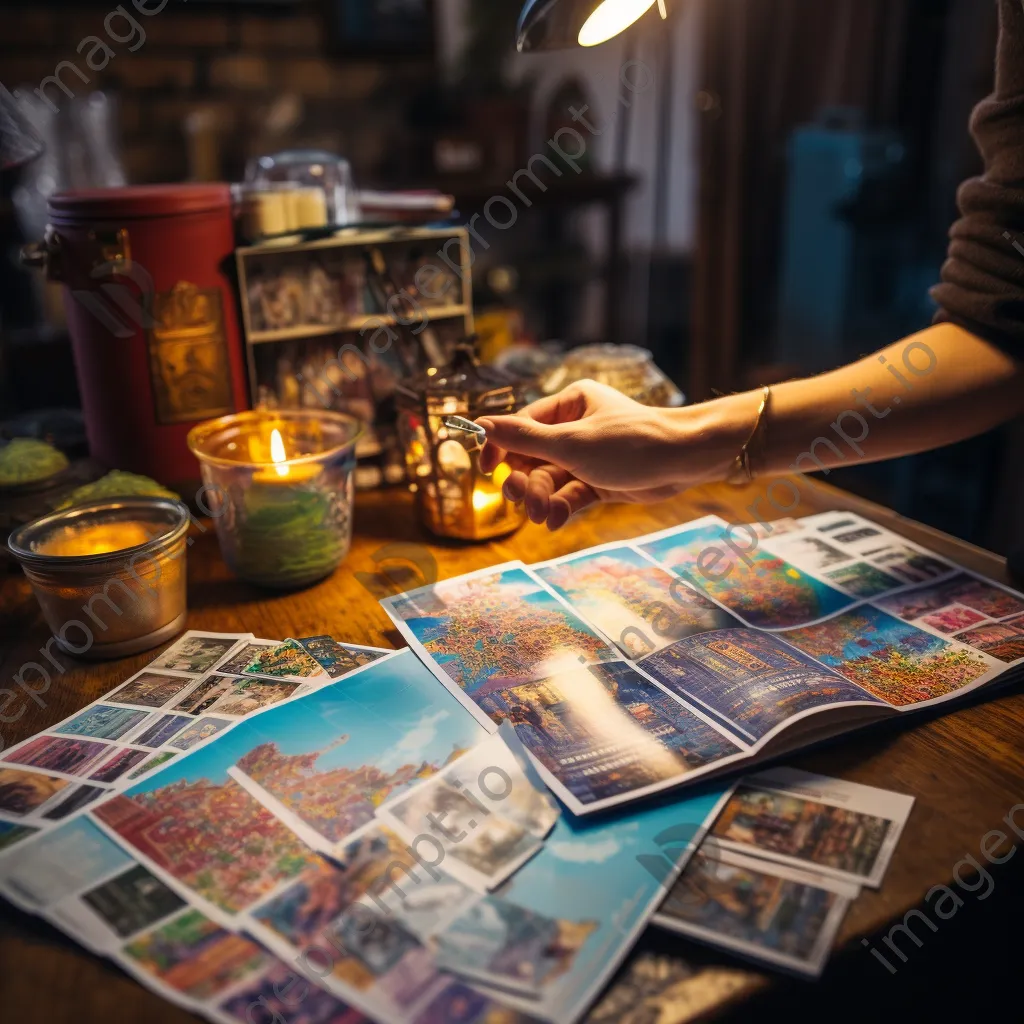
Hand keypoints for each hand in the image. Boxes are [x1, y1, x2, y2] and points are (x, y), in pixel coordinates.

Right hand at [477, 380, 732, 529]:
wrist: (684, 461)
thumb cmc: (632, 442)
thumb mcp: (572, 442)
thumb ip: (524, 438)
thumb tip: (481, 424)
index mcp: (569, 403)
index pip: (522, 425)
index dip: (501, 447)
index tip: (485, 470)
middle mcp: (576, 427)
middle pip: (533, 458)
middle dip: (527, 482)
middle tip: (521, 501)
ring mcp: (588, 456)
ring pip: (551, 480)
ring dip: (543, 499)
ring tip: (544, 515)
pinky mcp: (600, 481)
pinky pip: (570, 494)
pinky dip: (561, 507)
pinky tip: (555, 521)